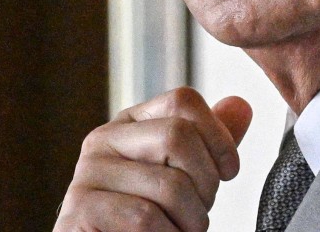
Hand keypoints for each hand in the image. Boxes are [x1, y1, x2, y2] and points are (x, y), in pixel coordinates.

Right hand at [53, 87, 252, 231]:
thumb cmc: (153, 219)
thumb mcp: (187, 174)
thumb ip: (210, 142)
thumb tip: (241, 105)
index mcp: (132, 122)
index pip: (183, 100)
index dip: (219, 136)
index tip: (230, 172)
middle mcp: (103, 139)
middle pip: (178, 135)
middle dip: (206, 182)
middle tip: (200, 210)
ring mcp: (87, 173)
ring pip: (168, 185)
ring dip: (191, 220)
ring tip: (181, 230)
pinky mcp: (78, 210)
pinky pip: (143, 217)